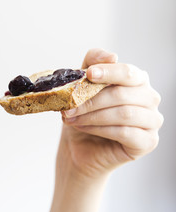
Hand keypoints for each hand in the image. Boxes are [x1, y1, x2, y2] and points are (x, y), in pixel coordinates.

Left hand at [59, 48, 162, 177]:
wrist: (79, 147)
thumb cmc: (84, 115)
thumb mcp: (82, 87)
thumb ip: (92, 65)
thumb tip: (112, 55)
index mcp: (137, 81)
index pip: (128, 72)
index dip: (109, 71)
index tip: (89, 74)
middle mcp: (149, 98)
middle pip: (123, 94)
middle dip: (91, 101)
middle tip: (68, 107)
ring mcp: (152, 121)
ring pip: (124, 113)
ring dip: (92, 116)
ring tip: (71, 118)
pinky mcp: (148, 142)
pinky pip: (125, 132)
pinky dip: (100, 129)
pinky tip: (83, 127)